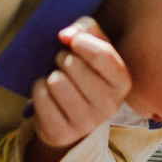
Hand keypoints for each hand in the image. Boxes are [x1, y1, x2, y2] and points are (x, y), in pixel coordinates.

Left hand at [25, 16, 131, 161]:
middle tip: (64, 65)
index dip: (82, 42)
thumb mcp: (92, 47)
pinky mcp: (62, 133)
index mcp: (122, 83)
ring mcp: (87, 123)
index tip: (73, 42)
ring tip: (58, 81)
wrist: (70, 117)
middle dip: (62, 59)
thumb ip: (86, 29)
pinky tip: (48, 95)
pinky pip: (41, 97)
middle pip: (73, 66)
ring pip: (56, 82)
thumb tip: (66, 35)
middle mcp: (109, 106)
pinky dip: (39, 90)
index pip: (103, 55)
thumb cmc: (84, 74)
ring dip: (51, 76)